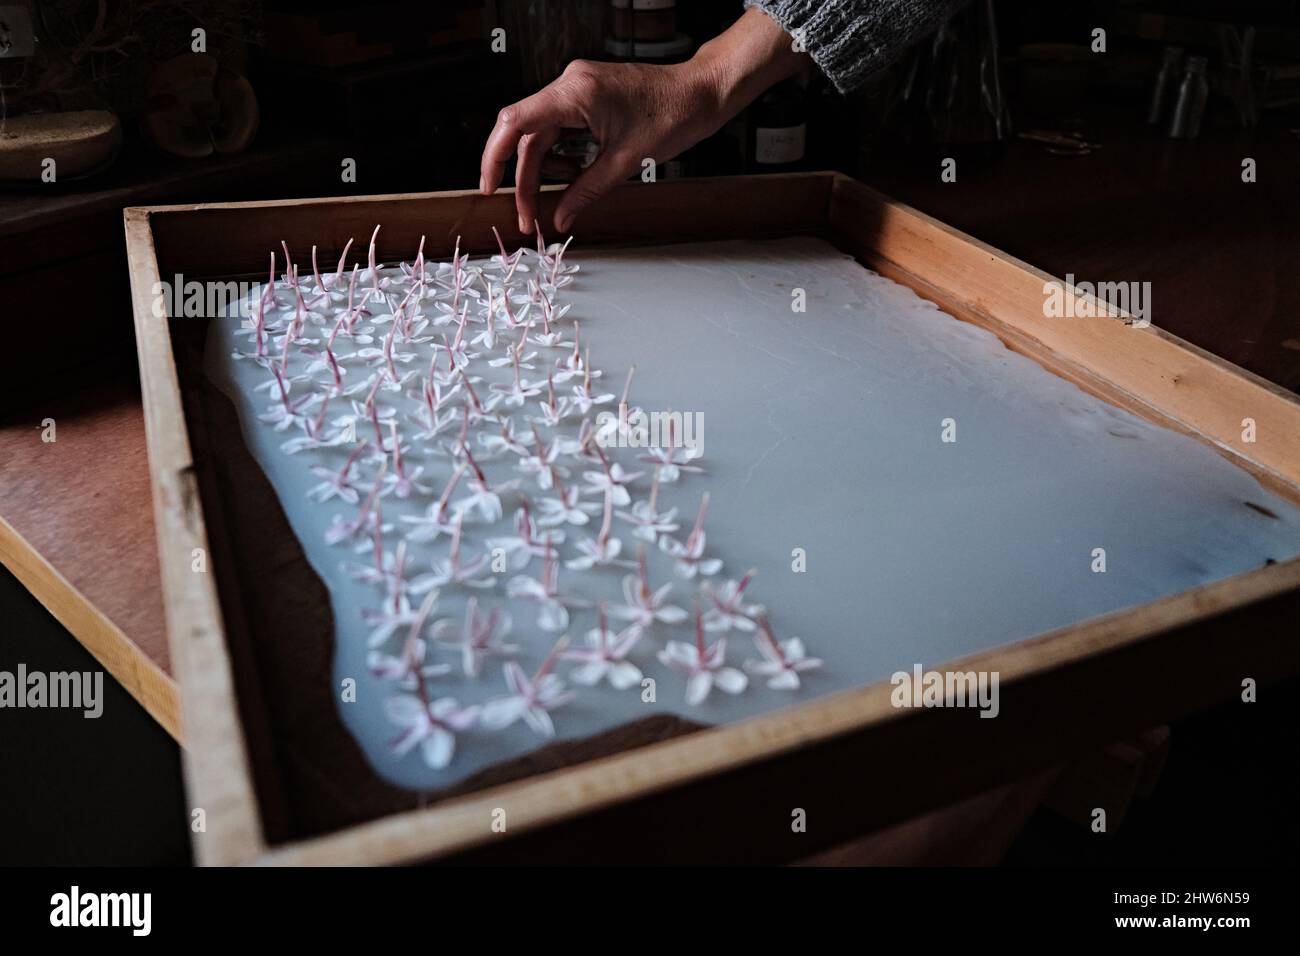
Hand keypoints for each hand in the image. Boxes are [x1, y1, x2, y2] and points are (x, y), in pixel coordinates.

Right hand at [480, 8, 808, 235]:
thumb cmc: (674, 115)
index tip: (490, 188)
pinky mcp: (588, 95)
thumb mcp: (626, 163)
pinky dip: (558, 156)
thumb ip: (586, 192)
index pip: (514, 122)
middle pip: (525, 135)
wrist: (702, 92)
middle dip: (522, 178)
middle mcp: (570, 84)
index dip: (494, 158)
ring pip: (542, 134)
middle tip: (525, 216)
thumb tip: (561, 219)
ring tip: (546, 204)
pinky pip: (559, 127)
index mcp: (574, 93)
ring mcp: (578, 87)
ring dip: (540, 171)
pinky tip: (567, 179)